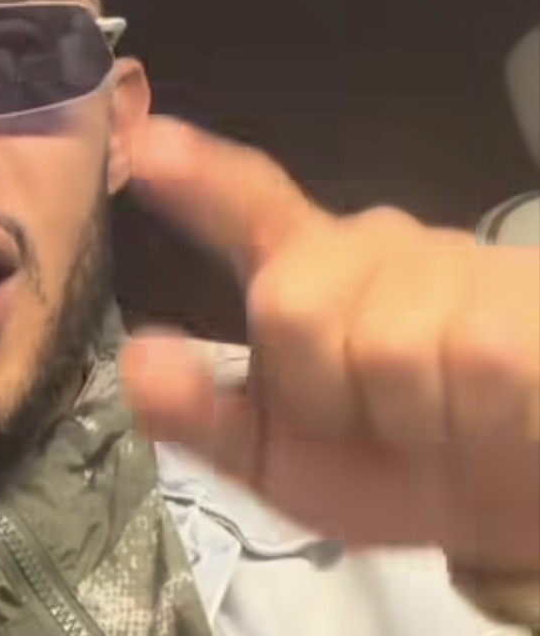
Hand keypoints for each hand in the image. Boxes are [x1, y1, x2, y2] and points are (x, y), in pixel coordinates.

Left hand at [119, 118, 539, 573]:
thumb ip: (203, 414)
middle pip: (288, 304)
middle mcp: (373, 243)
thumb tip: (133, 365)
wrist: (525, 494)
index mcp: (304, 269)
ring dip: (408, 420)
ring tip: (442, 421)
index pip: (248, 205)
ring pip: (384, 348)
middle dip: (317, 392)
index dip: (198, 174)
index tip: (145, 142)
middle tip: (368, 420)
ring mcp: (453, 262)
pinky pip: (476, 368)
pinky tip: (495, 416)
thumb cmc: (394, 462)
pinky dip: (478, 423)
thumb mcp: (285, 460)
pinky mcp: (521, 301)